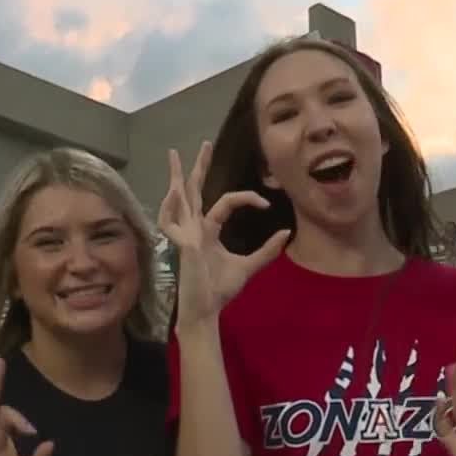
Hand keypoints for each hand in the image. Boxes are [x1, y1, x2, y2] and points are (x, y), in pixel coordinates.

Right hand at [157, 142, 289, 327]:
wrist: (207, 311)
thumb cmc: (221, 290)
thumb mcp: (249, 266)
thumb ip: (267, 250)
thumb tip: (286, 232)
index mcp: (208, 231)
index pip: (225, 202)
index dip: (247, 197)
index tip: (266, 202)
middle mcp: (194, 229)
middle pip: (195, 192)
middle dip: (198, 167)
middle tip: (204, 144)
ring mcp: (185, 235)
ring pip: (178, 200)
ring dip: (176, 178)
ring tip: (174, 155)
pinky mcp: (182, 245)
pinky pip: (170, 223)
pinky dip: (169, 208)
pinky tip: (174, 192)